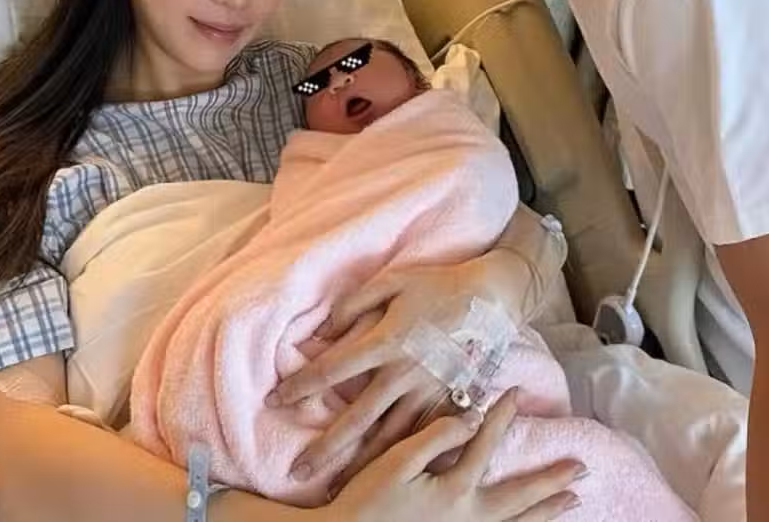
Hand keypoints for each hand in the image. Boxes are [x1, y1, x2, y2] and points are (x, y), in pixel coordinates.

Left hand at [270, 255, 524, 482]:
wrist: (493, 297)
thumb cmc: (439, 284)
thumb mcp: (393, 279)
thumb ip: (355, 303)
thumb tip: (325, 331)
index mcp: (387, 340)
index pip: (332, 370)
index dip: (301, 386)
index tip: (275, 400)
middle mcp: (405, 373)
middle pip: (357, 419)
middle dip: (325, 448)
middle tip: (297, 471)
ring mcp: (429, 392)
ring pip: (389, 439)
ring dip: (360, 465)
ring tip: (336, 488)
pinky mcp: (449, 401)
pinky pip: (422, 438)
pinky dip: (400, 459)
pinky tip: (383, 477)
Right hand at [323, 389, 582, 521]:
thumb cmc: (366, 501)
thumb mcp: (396, 462)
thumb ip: (436, 436)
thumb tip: (471, 416)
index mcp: (454, 490)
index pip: (485, 444)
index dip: (500, 416)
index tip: (516, 393)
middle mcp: (469, 517)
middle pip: (520, 496)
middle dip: (550, 480)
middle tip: (581, 468)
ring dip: (545, 511)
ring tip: (572, 501)